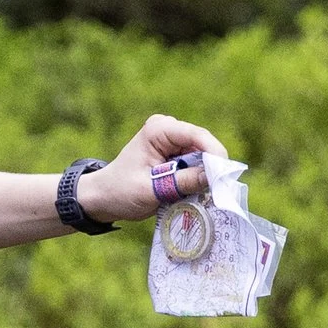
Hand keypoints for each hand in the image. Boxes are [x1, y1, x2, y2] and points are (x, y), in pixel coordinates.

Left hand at [75, 116, 228, 226]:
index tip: (223, 177)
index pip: (196, 136)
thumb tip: (214, 177)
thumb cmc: (121, 191)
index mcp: (159, 129)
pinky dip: (200, 179)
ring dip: (207, 176)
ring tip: (207, 195)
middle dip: (212, 168)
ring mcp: (174, 142)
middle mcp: (169, 129)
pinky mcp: (177, 155)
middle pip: (204, 146)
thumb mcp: (151, 190)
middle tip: (219, 192)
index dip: (214, 154)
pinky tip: (198, 193)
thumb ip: (182, 182)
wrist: (104, 197)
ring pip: (204, 157)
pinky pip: (198, 165)